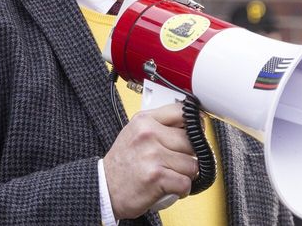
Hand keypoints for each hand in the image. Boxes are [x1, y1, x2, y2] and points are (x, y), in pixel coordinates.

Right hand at [102, 102, 197, 218]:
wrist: (104, 189)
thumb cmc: (122, 163)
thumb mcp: (135, 133)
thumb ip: (159, 125)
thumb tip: (192, 123)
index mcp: (144, 120)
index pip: (182, 112)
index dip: (195, 124)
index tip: (197, 132)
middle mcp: (148, 135)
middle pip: (192, 141)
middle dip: (189, 155)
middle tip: (177, 161)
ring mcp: (152, 155)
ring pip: (192, 164)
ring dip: (185, 174)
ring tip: (170, 174)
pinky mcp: (156, 177)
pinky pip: (186, 182)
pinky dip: (182, 189)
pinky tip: (170, 186)